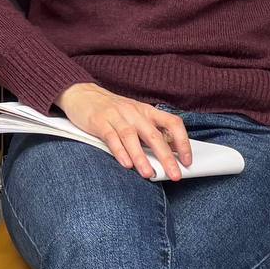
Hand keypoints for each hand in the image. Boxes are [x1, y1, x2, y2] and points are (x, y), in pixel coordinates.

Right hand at [56, 83, 192, 179]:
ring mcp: (116, 116)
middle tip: (174, 174)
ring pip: (132, 138)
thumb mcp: (134, 115)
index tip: (187, 160)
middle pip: (154, 135)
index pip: (172, 123)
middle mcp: (134, 113)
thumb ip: (148, 131)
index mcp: (147, 111)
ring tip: (149, 174)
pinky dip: (120, 152)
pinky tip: (126, 164)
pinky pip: (112, 138)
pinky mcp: (99, 122)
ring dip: (141, 157)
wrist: (82, 93)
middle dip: (166, 157)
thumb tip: (168, 154)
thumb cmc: (111, 109)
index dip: (183, 142)